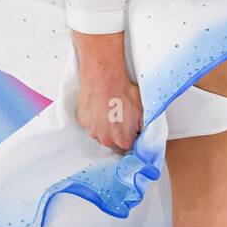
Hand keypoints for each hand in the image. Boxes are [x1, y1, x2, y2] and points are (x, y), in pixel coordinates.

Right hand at [72, 30, 143, 151]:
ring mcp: (92, 131)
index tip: (131, 129)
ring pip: (101, 133)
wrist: (104, 80)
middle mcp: (106, 140)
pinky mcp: (83, 121)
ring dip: (105, 126)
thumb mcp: (142, 111)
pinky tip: (100, 107)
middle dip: (118, 133)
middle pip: (114, 142)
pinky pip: (91, 124)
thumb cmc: (123, 93)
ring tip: (109, 111)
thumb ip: (142, 127)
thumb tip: (143, 133)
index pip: (129, 146)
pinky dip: (95, 118)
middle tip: (120, 117)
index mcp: (123, 141)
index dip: (131, 137)